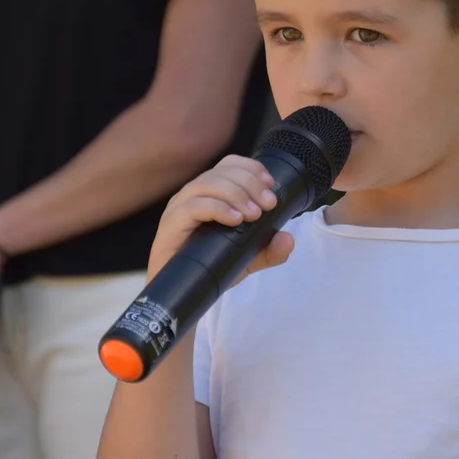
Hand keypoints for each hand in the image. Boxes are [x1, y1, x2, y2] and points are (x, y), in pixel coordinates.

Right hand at [147, 155, 292, 285]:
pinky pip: (192, 207)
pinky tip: (234, 219)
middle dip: (249, 183)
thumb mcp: (248, 258)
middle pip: (220, 172)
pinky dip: (217, 208)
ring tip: (254, 214)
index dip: (250, 168)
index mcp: (209, 193)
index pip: (228, 165)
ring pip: (207, 184)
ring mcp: (179, 208)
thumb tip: (288, 239)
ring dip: (235, 194)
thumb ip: (269, 250)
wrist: (185, 294)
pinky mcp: (170, 225)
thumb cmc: (210, 267)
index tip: (270, 183)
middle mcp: (192, 195)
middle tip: (268, 204)